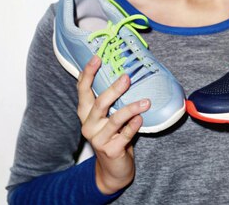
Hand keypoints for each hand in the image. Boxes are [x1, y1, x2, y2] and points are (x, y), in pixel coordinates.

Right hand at [77, 56, 149, 194]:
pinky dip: (133, 126)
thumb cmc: (113, 136)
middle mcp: (89, 125)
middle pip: (98, 104)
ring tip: (146, 102)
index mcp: (86, 113)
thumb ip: (111, 101)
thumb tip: (125, 74)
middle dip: (112, 90)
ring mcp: (98, 139)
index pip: (83, 90)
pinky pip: (124, 135)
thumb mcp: (108, 117)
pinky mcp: (111, 151)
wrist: (114, 170)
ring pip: (114, 120)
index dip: (87, 74)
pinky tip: (141, 119)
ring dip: (131, 108)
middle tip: (126, 77)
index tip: (96, 57)